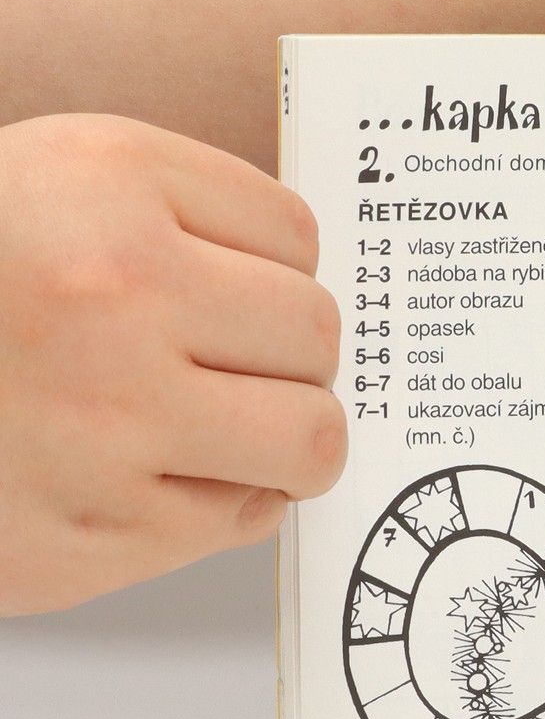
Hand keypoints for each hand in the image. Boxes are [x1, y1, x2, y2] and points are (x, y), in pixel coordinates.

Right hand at [0, 115, 345, 613]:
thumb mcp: (55, 185)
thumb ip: (185, 216)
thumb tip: (307, 287)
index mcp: (104, 186)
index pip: (296, 238)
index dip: (270, 271)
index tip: (228, 289)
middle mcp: (110, 295)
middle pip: (315, 336)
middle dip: (285, 355)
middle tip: (225, 366)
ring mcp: (104, 423)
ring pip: (309, 439)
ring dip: (282, 438)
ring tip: (215, 426)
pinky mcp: (96, 532)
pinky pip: (240, 520)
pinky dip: (216, 502)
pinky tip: (146, 475)